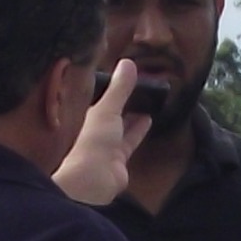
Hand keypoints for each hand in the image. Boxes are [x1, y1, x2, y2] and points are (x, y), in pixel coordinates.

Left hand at [52, 58, 149, 205]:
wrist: (92, 179)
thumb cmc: (95, 140)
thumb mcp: (108, 109)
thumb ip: (120, 88)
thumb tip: (129, 62)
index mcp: (91, 116)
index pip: (104, 99)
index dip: (114, 89)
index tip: (126, 78)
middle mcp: (99, 130)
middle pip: (114, 113)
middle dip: (125, 103)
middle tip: (141, 90)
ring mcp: (109, 146)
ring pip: (124, 127)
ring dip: (134, 118)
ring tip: (148, 105)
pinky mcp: (120, 160)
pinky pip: (131, 142)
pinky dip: (139, 132)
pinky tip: (148, 122)